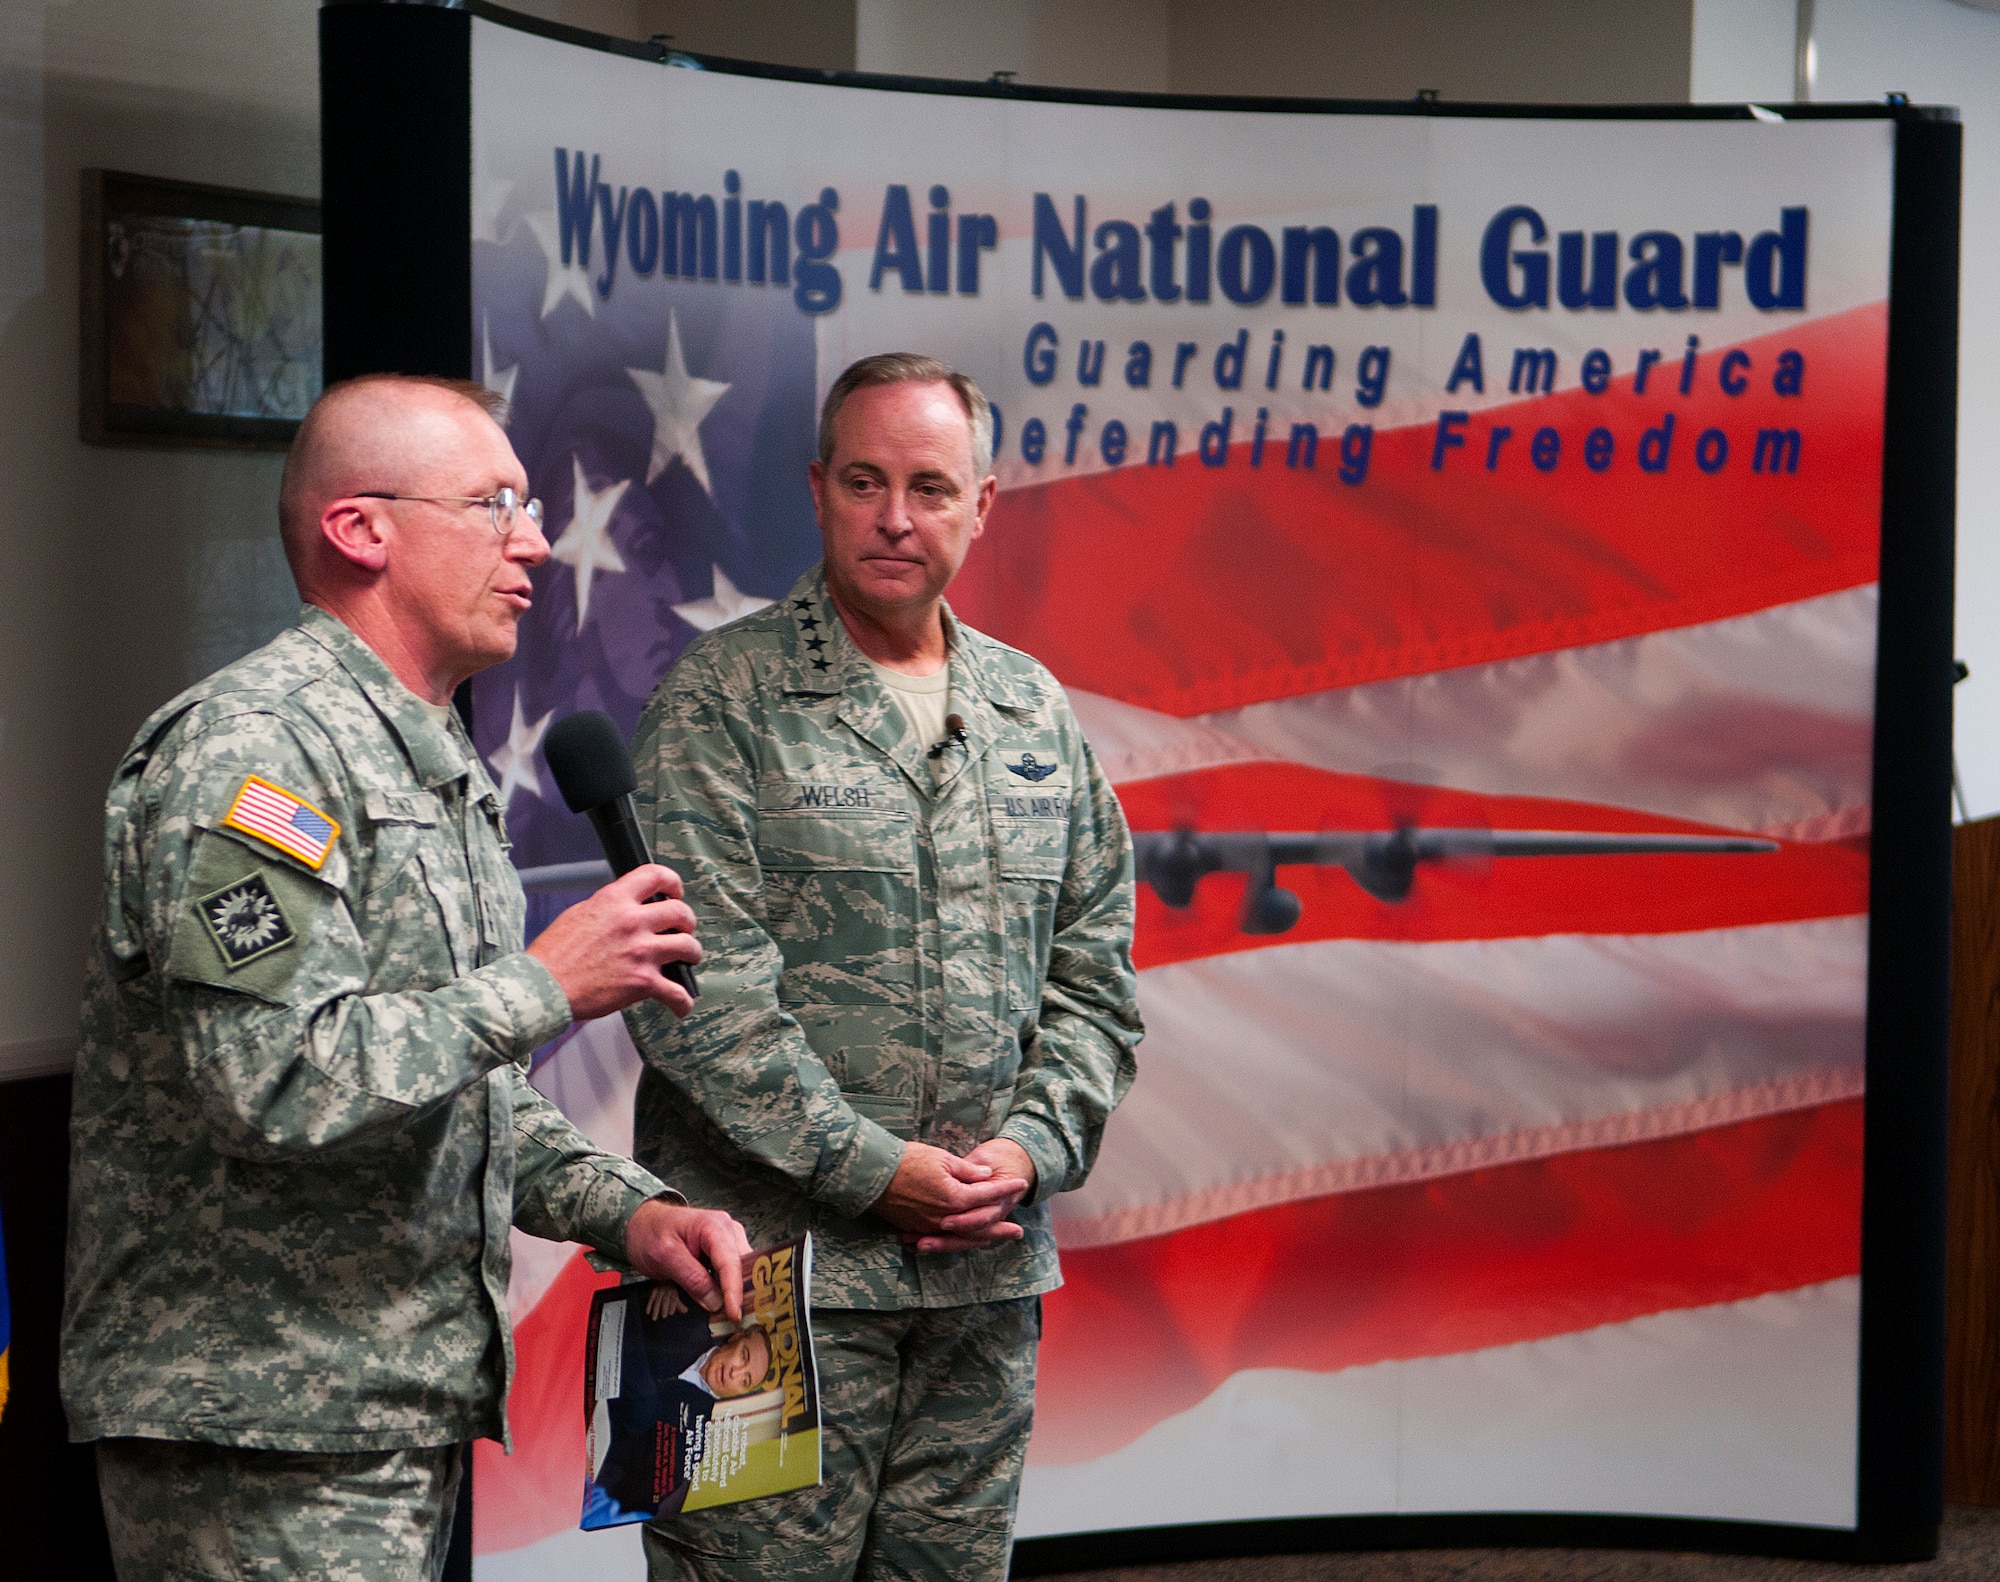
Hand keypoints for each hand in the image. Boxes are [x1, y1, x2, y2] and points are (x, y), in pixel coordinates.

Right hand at [527, 865, 701, 1020]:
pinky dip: (683, 1001)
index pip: (656, 875)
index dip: (673, 882)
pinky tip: (681, 1004)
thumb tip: (625, 908)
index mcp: (614, 900)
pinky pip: (677, 992)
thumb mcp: (579, 914)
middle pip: (681, 912)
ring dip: (692, 954)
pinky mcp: (643, 982)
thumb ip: (608, 908)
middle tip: (683, 930)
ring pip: (688, 946)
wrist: (543, 987)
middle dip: (687, 922)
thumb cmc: (554, 954)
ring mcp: (641, 952)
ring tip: (689, 959)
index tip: (675, 892)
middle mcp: (632, 922)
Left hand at [624, 1199, 752, 1321]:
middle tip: (736, 1320)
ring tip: (731, 1315)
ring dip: (737, 1292)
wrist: (643, 1224)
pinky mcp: (723, 1252)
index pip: (730, 1262)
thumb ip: (691, 1278)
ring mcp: (727, 1241)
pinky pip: (732, 1272)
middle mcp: (728, 1230)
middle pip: (743, 1266)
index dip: (734, 1290)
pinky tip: (725, 1304)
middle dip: (742, 1292)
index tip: (734, 1315)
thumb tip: (716, 1302)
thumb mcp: (664, 1256)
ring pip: (741, 1270)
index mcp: (715, 1225)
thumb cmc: (650, 1233)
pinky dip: (729, 1289)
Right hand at [645, 1281, 689, 1320]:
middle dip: (664, 1308)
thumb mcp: (675, 1295)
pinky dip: (649, 1306)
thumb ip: (680, 1305)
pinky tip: (647, 1313)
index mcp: (673, 1291)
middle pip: (665, 1300)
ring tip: (654, 1319)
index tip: (671, 1313)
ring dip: (656, 1310)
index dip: (672, 1306)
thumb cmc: (670, 1290)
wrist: (663, 1277)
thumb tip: (686, 1311)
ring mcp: (659, 1290)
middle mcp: (666, 1290)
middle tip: (664, 1317)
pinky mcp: (653, 1291)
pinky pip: (650, 1299)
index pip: (673, 1299)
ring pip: (657, 1301)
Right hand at [870, 1141, 1028, 1254]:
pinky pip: (944, 1239)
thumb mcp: (941, 1158)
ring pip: (962, 1237)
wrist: (873, 1174)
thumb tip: (987, 1175)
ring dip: (982, 1238)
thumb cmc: (907, 1161)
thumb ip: (967, 1171)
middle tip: (1018, 1232)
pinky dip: (960, 1240)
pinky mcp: (918, 1228)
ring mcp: (930, 1226)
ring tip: (998, 1239)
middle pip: (979, 1226)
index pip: (987, 1195)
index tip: (1021, 1185)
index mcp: (954, 1197)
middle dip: (1000, 1227)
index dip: (1005, 1189)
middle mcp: (945, 1217)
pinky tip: (967, 1238)